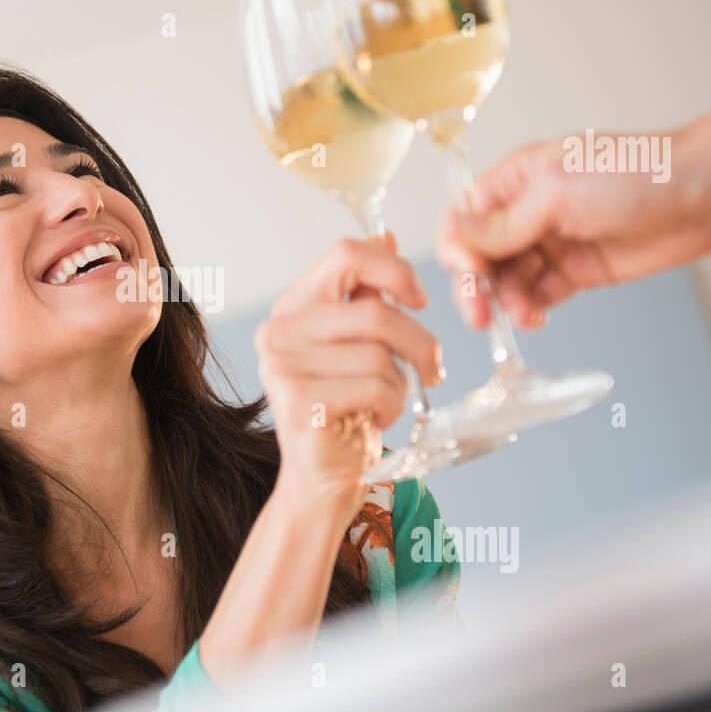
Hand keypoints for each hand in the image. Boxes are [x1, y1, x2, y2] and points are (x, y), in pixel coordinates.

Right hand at [255, 234, 443, 516]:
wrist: (320, 477)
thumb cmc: (344, 407)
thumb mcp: (356, 343)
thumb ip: (365, 292)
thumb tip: (384, 234)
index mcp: (292, 306)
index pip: (346, 254)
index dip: (395, 270)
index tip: (419, 299)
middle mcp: (278, 331)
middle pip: (375, 312)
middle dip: (419, 342)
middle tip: (432, 369)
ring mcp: (282, 367)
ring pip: (379, 355)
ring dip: (401, 384)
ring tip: (386, 402)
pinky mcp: (299, 403)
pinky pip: (375, 388)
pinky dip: (390, 407)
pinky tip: (373, 421)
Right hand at [435, 127, 710, 329]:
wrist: (703, 193)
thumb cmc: (638, 173)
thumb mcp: (557, 195)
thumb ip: (504, 224)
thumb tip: (458, 239)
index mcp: (516, 180)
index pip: (463, 218)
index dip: (458, 249)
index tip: (468, 274)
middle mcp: (528, 211)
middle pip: (480, 255)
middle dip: (475, 285)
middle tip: (479, 315)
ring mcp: (552, 242)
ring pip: (507, 281)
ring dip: (506, 301)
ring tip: (522, 314)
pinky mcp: (577, 270)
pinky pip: (537, 295)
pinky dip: (530, 309)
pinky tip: (534, 317)